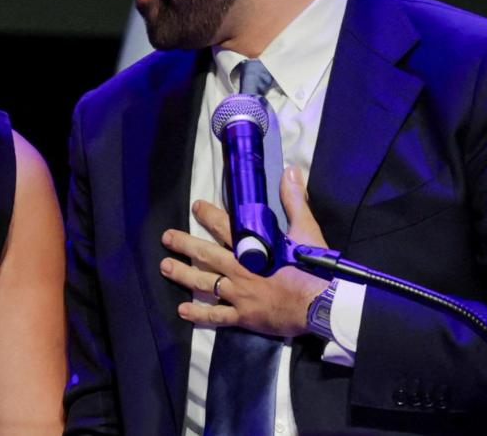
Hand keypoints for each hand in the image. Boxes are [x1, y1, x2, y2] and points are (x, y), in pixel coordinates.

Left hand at [159, 166, 329, 336]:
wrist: (321, 304)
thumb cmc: (313, 268)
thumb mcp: (306, 229)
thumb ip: (294, 200)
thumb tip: (290, 171)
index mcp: (253, 248)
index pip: (225, 226)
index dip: (208, 215)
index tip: (195, 206)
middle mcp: (240, 269)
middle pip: (206, 254)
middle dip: (184, 244)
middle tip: (166, 237)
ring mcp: (239, 294)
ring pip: (205, 283)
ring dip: (183, 275)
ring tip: (165, 267)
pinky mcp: (244, 316)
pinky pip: (216, 316)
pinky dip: (199, 314)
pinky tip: (183, 311)